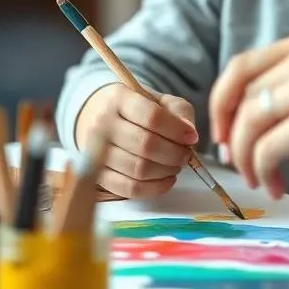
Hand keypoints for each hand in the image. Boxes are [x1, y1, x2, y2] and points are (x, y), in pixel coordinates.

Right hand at [74, 84, 198, 198]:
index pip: (152, 117)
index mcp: (120, 99)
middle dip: (174, 154)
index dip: (176, 130)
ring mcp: (95, 153)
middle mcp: (102, 125)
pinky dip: (154, 188)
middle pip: (145, 145)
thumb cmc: (137, 110)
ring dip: (165, 171)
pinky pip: (129, 189)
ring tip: (176, 165)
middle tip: (186, 155)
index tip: (192, 137)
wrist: (99, 119)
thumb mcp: (161, 101)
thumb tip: (190, 133)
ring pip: (138, 169)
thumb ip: (179, 112)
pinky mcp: (97, 176)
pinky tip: (167, 179)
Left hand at [209, 26, 288, 199]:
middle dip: (230, 134)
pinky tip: (279, 186)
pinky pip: (266, 148)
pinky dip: (264, 172)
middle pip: (241, 94)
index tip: (223, 132)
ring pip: (248, 122)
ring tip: (262, 180)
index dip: (221, 101)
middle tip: (237, 163)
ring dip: (245, 158)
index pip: (243, 64)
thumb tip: (240, 116)